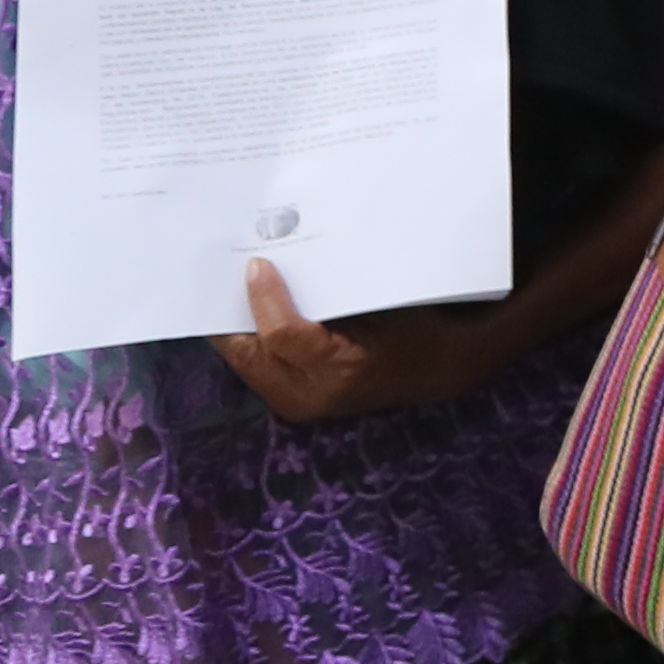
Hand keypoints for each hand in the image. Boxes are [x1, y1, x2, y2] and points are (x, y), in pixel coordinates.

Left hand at [209, 260, 504, 422]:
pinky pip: (257, 366)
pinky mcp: (296, 401)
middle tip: (221, 272)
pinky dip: (250, 338)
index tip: (258, 263)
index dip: (264, 297)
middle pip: (248, 353)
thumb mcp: (381, 300)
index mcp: (339, 370)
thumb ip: (329, 289)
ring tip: (228, 288)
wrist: (442, 366)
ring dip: (236, 325)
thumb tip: (277, 259)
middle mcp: (312, 395)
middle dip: (231, 312)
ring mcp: (301, 404)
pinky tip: (248, 311)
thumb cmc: (416, 327)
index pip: (282, 336)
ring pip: (245, 361)